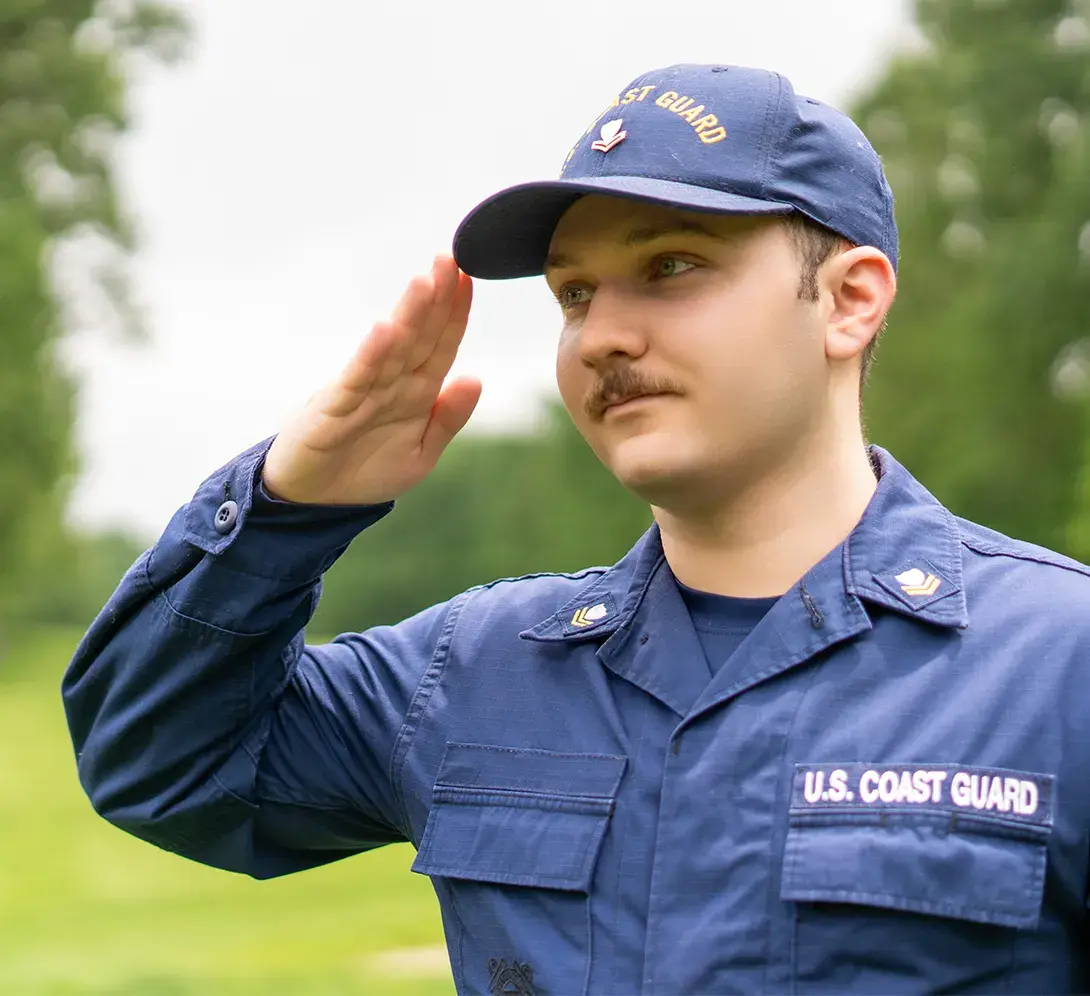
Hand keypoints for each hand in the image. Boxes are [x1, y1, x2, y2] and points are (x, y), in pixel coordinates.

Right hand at [262, 255, 480, 505]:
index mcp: (416, 392)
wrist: (314, 503)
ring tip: (425, 281)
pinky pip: (357, 380)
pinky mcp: (334, 409)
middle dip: (436, 298)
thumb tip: (476, 378)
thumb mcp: (421, 452)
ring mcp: (362, 393)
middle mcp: (391, 385)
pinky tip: (386, 330)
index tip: (470, 276)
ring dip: (408, 315)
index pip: (441, 345)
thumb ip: (448, 418)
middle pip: (418, 336)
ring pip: (391, 349)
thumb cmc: (366, 472)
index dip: (455, 313)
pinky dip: (372, 356)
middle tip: (451, 258)